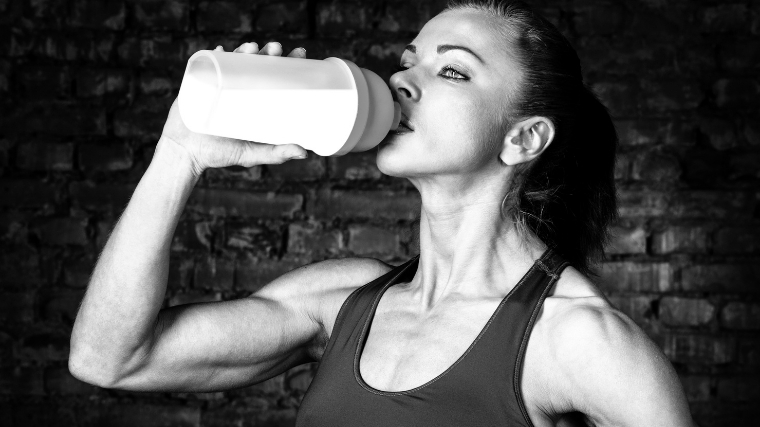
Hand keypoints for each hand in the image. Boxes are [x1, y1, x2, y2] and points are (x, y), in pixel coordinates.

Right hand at [160, 41, 308, 175]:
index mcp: (255, 100)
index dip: (288, 63)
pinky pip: (208, 64)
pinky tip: (221, 50)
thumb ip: (276, 154)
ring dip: (244, 50)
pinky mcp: (200, 83)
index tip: (300, 53)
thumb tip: (304, 152)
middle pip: (258, 64)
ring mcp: (220, 83)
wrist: (185, 153)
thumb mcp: (251, 153)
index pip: (276, 76)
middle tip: (276, 48)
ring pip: (235, 60)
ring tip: (252, 48)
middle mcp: (240, 88)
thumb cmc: (220, 154)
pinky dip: (215, 55)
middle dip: (268, 52)